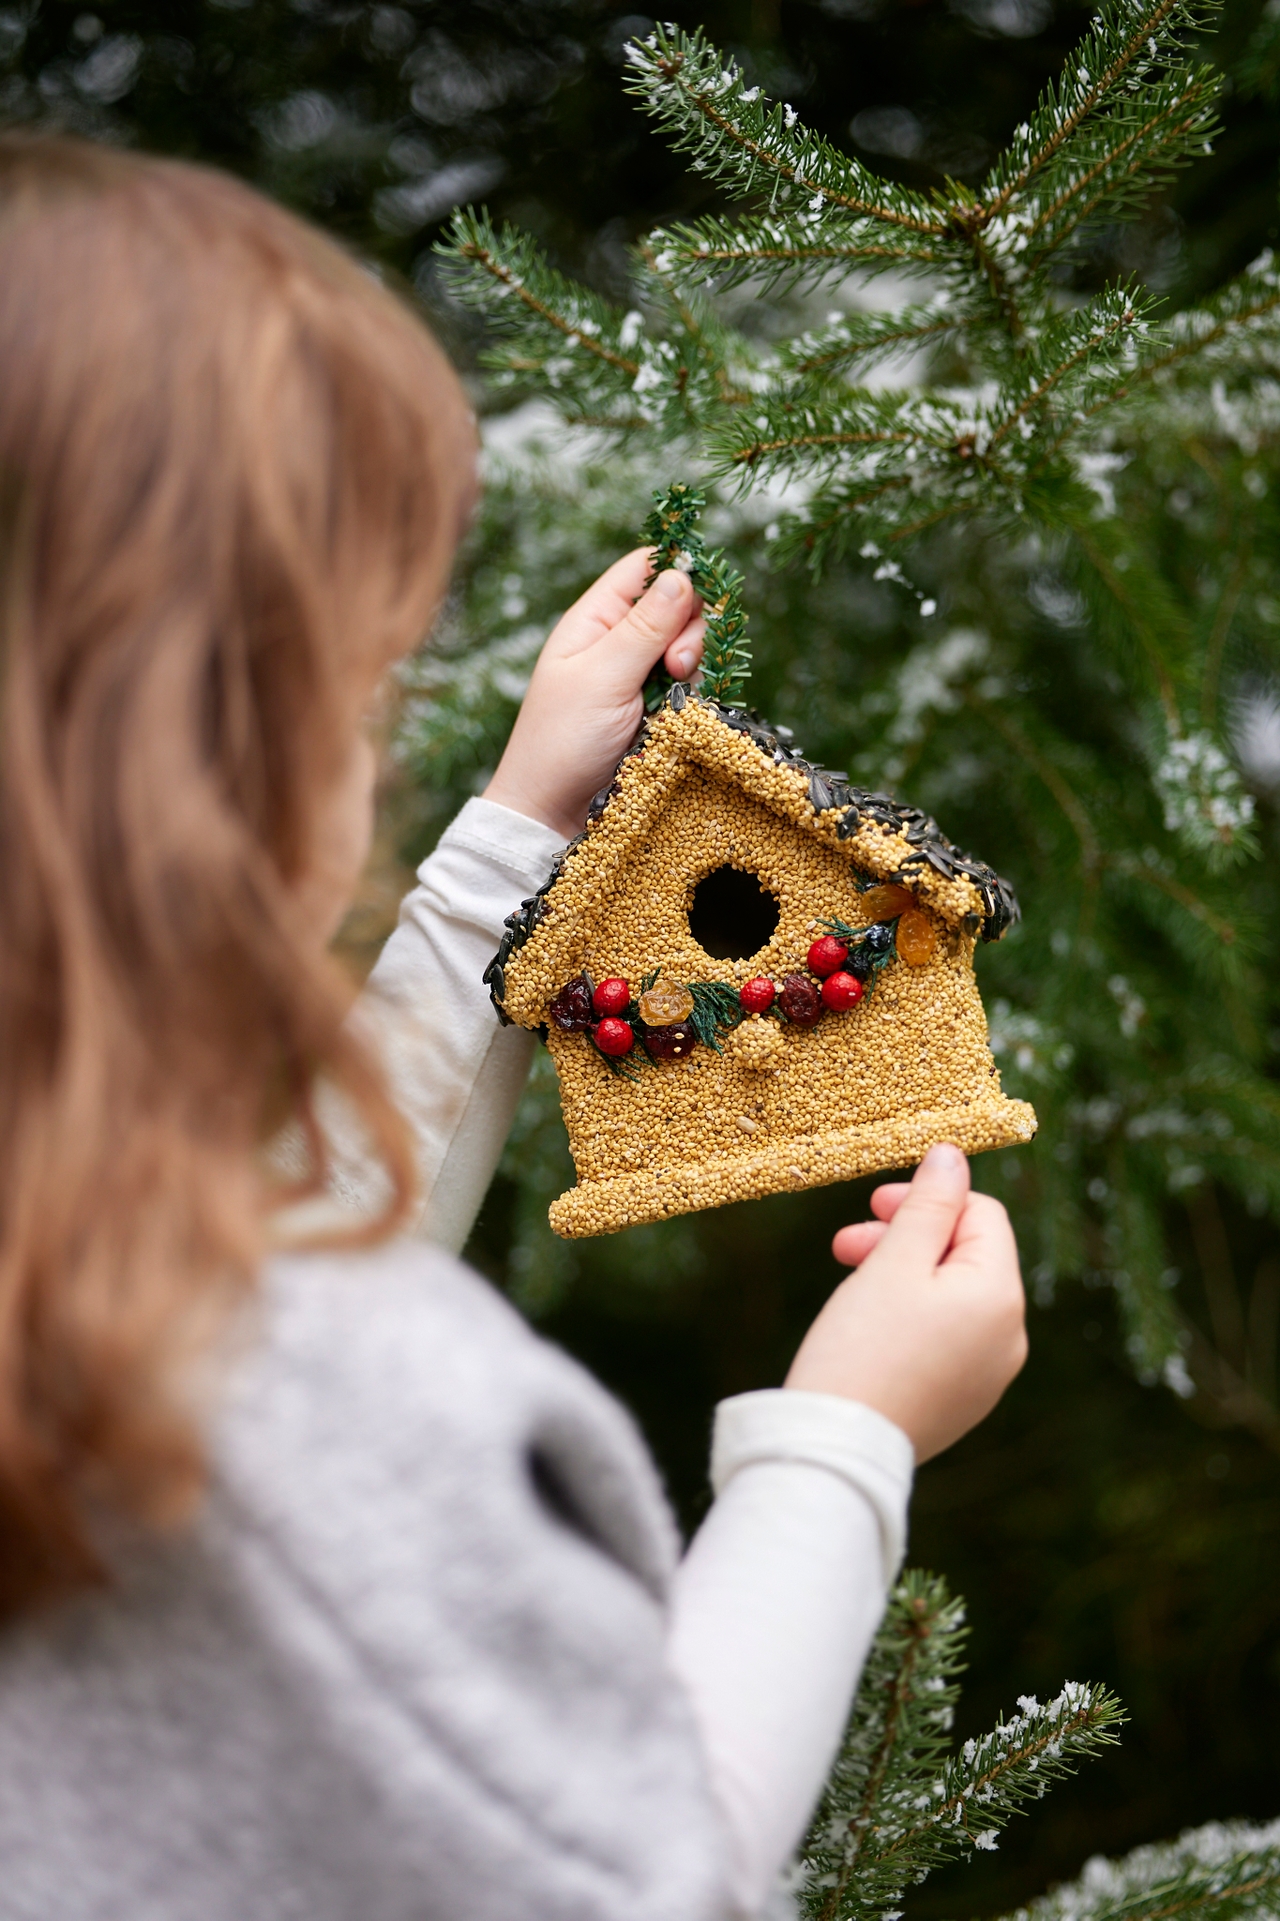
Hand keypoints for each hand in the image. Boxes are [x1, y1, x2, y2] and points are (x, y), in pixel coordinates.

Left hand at [482, 548, 703, 840]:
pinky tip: (685, 710)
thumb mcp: (603, 677)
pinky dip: (695, 692)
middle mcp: (617, 640)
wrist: (553, 812)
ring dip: (694, 664)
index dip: (676, 571)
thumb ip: (644, 627)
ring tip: (677, 694)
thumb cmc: (563, 741)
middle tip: (677, 668)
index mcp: (594, 620)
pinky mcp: (656, 708)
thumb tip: (681, 573)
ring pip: (689, 646)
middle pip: (678, 604)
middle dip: (690, 629)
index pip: (643, 568)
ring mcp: (637, 675)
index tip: (695, 601)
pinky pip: (691, 684)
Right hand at [784, 1143, 1026, 1461]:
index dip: (929, 1199)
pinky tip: (866, 1323)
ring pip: (953, 1297)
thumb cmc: (862, 1346)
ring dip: (903, 1274)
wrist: (838, 1448)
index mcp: (1001, 1297)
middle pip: (967, 1257)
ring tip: (848, 1280)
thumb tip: (953, 1155)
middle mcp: (1009, 1338)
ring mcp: (988, 1376)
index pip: (982, 1216)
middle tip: (846, 1243)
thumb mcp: (893, 1261)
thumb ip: (928, 1204)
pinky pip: (946, 1338)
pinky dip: (910, 1317)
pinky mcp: (962, 1402)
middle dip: (907, 1238)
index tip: (873, 1204)